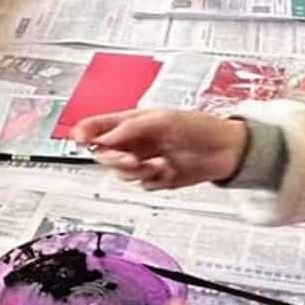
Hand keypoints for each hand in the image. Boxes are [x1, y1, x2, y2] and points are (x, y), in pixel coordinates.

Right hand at [71, 109, 249, 190]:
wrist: (226, 151)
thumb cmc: (200, 126)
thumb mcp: (162, 120)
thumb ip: (130, 129)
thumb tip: (105, 138)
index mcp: (133, 121)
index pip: (99, 126)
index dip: (85, 131)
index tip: (78, 138)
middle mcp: (135, 141)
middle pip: (104, 154)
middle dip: (114, 158)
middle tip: (130, 160)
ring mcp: (144, 159)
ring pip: (120, 173)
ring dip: (136, 171)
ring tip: (156, 164)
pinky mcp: (155, 177)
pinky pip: (140, 184)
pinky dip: (151, 181)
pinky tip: (166, 171)